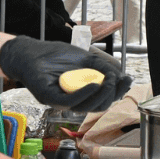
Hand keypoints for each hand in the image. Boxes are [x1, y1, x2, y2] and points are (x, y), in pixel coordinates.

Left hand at [0, 36, 131, 112]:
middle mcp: (72, 101)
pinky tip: (94, 84)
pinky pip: (70, 100)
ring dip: (101, 95)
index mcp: (81, 93)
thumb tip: (122, 75)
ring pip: (85, 107)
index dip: (118, 92)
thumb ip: (102, 67)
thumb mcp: (86, 59)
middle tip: (117, 80)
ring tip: (109, 81)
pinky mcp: (49, 97)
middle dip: (111, 94)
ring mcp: (61, 101)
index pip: (103, 99)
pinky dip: (84, 94)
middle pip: (97, 106)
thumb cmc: (56, 56)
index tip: (128, 80)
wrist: (31, 51)